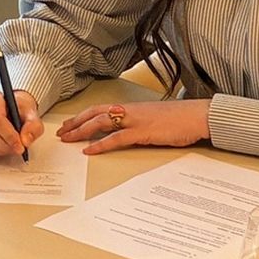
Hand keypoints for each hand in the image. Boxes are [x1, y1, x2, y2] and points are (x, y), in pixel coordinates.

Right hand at [0, 90, 42, 157]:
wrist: (13, 109)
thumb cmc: (19, 109)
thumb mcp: (32, 115)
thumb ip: (33, 126)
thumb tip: (25, 140)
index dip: (8, 135)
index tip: (20, 145)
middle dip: (4, 144)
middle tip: (17, 149)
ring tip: (10, 148)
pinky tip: (1, 148)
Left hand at [56, 100, 210, 153]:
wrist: (197, 115)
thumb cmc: (178, 119)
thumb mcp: (152, 119)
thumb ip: (137, 123)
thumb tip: (125, 131)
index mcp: (130, 107)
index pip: (100, 109)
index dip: (82, 116)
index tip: (69, 123)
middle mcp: (129, 111)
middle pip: (95, 114)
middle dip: (75, 123)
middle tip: (61, 132)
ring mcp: (134, 120)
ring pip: (101, 123)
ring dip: (82, 131)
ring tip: (68, 139)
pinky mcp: (142, 132)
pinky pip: (116, 138)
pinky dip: (100, 144)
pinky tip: (89, 150)